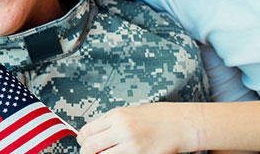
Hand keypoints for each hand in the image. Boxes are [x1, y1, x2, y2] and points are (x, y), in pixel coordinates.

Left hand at [77, 103, 198, 153]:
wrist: (180, 124)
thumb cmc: (157, 116)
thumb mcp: (130, 112)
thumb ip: (112, 122)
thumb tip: (95, 132)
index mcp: (117, 115)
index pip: (88, 130)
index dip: (81, 138)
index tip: (81, 141)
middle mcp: (121, 129)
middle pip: (91, 145)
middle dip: (85, 151)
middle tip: (87, 152)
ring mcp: (131, 144)